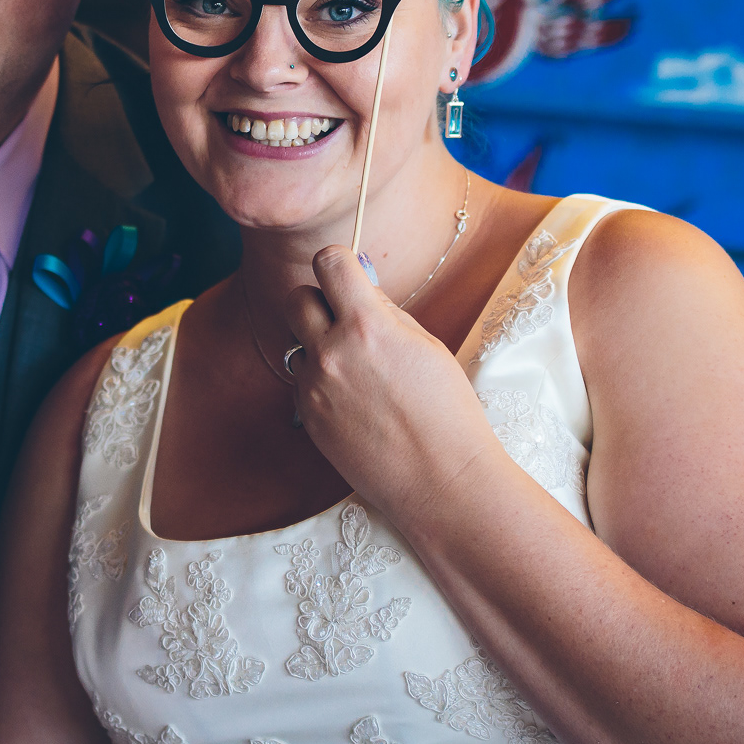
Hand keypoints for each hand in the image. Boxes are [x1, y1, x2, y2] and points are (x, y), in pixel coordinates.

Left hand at [282, 245, 498, 510]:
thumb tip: (359, 287)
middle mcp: (331, 352)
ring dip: (319, 344)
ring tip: (358, 370)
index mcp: (367, 326)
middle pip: (296, 298)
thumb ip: (385, 313)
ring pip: (297, 342)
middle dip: (319, 300)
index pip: (328, 263)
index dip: (339, 263)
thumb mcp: (425, 346)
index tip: (349, 272)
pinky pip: (302, 381)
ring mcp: (313, 387)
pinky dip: (321, 381)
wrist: (440, 480)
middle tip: (346, 318)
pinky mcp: (307, 417)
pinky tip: (354, 402)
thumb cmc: (447, 412)